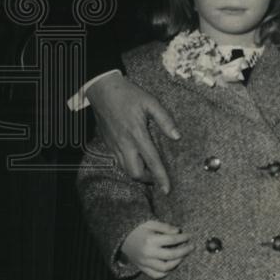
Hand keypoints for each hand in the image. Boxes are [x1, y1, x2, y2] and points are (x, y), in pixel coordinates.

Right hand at [87, 73, 179, 192]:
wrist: (103, 89)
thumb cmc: (128, 94)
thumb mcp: (150, 102)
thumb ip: (165, 119)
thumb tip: (176, 136)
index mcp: (137, 134)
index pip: (151, 161)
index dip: (160, 177)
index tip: (167, 189)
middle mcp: (124, 143)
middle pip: (135, 172)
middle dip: (148, 179)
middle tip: (157, 175)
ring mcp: (114, 145)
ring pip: (125, 169)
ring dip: (137, 172)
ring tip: (148, 168)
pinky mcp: (108, 143)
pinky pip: (118, 161)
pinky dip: (128, 164)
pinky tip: (135, 157)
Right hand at [120, 220, 193, 279]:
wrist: (122, 238)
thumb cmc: (138, 229)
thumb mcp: (150, 223)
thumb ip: (165, 227)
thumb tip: (178, 232)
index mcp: (150, 240)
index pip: (172, 240)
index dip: (183, 238)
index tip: (190, 236)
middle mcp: (148, 253)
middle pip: (171, 255)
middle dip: (184, 251)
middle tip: (192, 247)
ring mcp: (145, 263)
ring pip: (165, 268)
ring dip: (177, 262)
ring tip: (183, 256)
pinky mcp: (142, 268)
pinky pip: (156, 275)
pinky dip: (165, 273)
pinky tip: (172, 265)